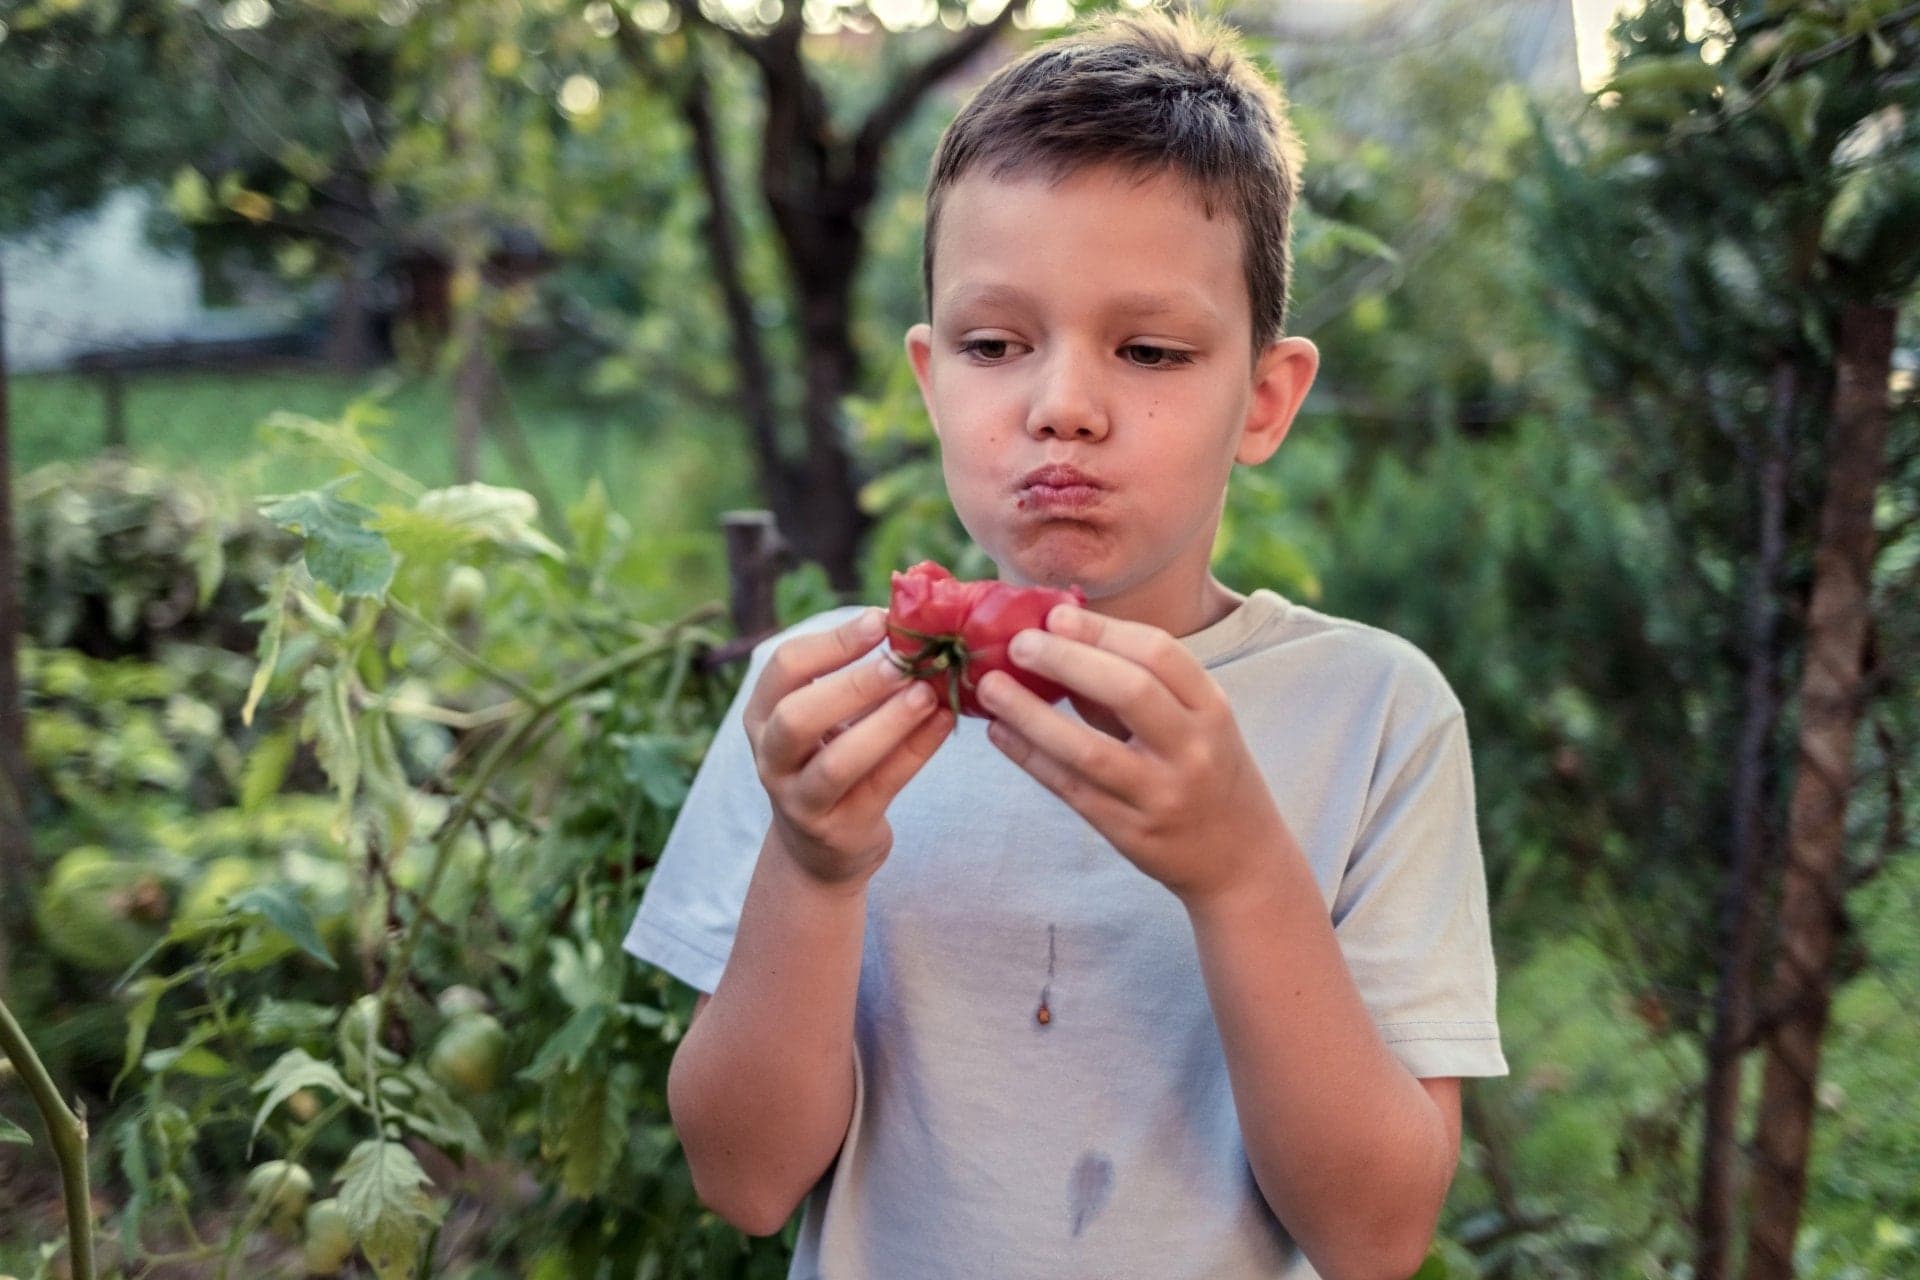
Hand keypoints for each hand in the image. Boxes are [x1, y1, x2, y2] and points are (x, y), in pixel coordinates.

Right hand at [743, 608, 956, 890]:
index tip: (881, 619)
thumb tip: (913, 622)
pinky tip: (943, 721)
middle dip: (852, 684)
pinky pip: (880, 787)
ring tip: (925, 693)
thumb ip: (855, 677)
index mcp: (763, 715)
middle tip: (903, 660)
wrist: (821, 848)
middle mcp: (771, 758)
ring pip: (836, 763)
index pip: (785, 668)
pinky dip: (914, 751)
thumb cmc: (830, 759)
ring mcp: (801, 800)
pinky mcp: (840, 831)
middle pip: (797, 716)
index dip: (833, 641)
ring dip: (884, 724)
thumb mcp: (826, 718)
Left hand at [976, 604, 1281, 906]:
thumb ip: (1134, 687)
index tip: (1055, 614)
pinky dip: (1030, 757)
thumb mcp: (1192, 723)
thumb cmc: (1208, 772)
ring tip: (989, 687)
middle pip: (1129, 691)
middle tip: (1018, 643)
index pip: (1159, 654)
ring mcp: (1161, 795)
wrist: (1240, 859)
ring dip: (1031, 714)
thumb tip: (1059, 642)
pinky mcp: (1130, 831)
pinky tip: (999, 733)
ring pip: (1089, 749)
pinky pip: (1071, 789)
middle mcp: (1193, 749)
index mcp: (1212, 708)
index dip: (1102, 630)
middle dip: (1066, 659)